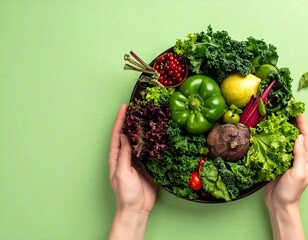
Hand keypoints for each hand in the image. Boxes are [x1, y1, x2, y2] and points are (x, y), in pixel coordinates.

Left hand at [108, 104, 156, 239]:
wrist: (136, 209)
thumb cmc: (126, 194)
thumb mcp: (122, 173)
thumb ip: (124, 155)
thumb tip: (125, 137)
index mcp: (116, 158)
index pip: (117, 135)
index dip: (120, 120)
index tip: (124, 107)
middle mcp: (125, 157)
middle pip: (128, 135)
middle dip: (130, 121)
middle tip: (137, 107)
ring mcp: (136, 161)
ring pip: (139, 141)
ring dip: (142, 129)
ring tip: (146, 116)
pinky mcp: (147, 166)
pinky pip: (149, 150)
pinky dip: (152, 141)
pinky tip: (156, 134)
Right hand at [265, 113, 307, 208]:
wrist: (279, 205)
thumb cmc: (291, 192)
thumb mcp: (299, 173)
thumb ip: (300, 155)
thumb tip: (299, 136)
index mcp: (307, 158)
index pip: (305, 136)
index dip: (301, 122)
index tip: (296, 109)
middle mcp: (298, 156)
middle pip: (295, 134)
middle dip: (291, 121)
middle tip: (285, 108)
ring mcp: (287, 158)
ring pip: (284, 139)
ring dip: (281, 128)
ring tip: (275, 116)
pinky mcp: (276, 161)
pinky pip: (275, 146)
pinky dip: (271, 137)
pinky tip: (266, 132)